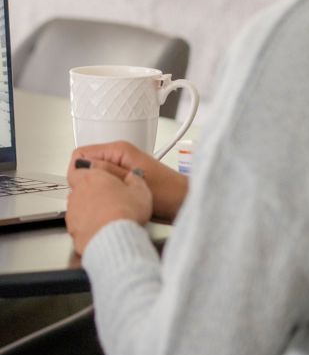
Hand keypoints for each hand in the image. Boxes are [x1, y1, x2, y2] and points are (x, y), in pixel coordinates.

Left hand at [66, 166, 152, 254]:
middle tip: (109, 196)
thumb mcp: (140, 189)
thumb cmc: (124, 212)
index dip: (89, 171)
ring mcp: (73, 212)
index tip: (99, 175)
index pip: (80, 167)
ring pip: (78, 206)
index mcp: (92, 176)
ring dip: (89, 208)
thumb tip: (134, 176)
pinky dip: (87, 225)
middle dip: (92, 190)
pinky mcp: (72, 230)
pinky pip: (78, 224)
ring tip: (107, 215)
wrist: (114, 239)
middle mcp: (78, 192)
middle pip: (80, 187)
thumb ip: (135, 179)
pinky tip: (101, 228)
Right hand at [67, 141, 188, 221]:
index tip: (87, 187)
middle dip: (86, 184)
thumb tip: (80, 167)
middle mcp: (118, 157)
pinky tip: (114, 205)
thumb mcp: (131, 181)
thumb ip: (105, 172)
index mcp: (118, 150)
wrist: (183, 203)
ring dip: (95, 191)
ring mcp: (120, 169)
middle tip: (101, 197)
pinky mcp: (123, 181)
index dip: (78, 173)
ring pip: (92, 178)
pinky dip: (103, 196)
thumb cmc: (166, 192)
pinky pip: (103, 186)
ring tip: (110, 201)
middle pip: (84, 168)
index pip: (79, 154)